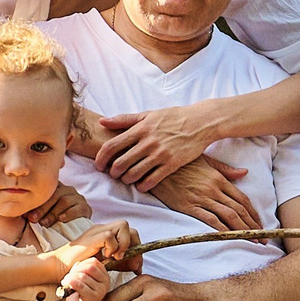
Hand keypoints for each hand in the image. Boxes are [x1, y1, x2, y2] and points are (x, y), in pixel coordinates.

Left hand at [31, 182, 91, 226]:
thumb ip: (35, 209)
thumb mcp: (44, 211)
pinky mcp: (85, 207)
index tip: (26, 214)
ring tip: (45, 223)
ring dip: (53, 213)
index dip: (36, 201)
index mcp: (56, 187)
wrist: (76, 228)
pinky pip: (77, 208)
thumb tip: (21, 212)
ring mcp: (78, 197)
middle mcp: (67, 189)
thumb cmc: (54, 219)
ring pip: (65, 201)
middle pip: (55, 195)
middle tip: (33, 219)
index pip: (46, 190)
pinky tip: (61, 220)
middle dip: (42, 208)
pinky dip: (69, 214)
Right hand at [52, 219, 137, 272]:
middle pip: (129, 227)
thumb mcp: (107, 265)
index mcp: (106, 234)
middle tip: (129, 261)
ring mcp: (97, 230)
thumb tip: (138, 266)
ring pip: (123, 225)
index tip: (136, 265)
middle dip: (134, 245)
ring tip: (115, 257)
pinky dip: (112, 247)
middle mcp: (103, 229)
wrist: (60, 267)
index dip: (137, 247)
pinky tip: (106, 257)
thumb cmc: (81, 267)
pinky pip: (110, 235)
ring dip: (124, 243)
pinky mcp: (92, 236)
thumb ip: (121, 263)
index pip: (130, 233)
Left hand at [59, 255, 110, 300]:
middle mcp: (105, 283)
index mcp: (104, 275)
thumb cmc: (79, 293)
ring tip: (65, 283)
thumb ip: (82, 268)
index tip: (74, 272)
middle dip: (75, 270)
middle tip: (67, 277)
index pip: (93, 262)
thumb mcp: (82, 277)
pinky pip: (80, 285)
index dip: (81, 264)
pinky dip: (70, 283)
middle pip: (89, 267)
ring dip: (70, 278)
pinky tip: (66, 286)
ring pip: (82, 276)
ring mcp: (100, 291)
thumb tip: (79, 263)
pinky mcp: (92, 298)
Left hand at [94, 104, 216, 188]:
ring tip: (126, 178)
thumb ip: (124, 119)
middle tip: (113, 174)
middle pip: (120, 163)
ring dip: (126, 180)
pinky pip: (151, 180)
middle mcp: (148, 142)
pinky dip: (142, 185)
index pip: (112, 146)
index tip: (99, 165)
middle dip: (112, 172)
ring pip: (134, 174)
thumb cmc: (172, 118)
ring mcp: (160, 154)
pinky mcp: (172, 164)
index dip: (101, 158)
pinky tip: (141, 184)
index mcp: (140, 128)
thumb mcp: (148, 114)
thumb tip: (102, 121)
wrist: (200, 123)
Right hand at [149, 156, 258, 232]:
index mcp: (219, 179)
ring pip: (228, 216)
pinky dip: (222, 230)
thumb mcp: (205, 160)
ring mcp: (201, 198)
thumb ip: (225, 169)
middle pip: (239, 210)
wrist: (157, 165)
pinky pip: (209, 220)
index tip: (260, 224)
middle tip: (262, 238)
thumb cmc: (181, 162)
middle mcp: (214, 189)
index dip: (254, 213)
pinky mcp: (188, 206)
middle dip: (252, 226)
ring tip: (252, 241)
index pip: (242, 199)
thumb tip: (245, 173)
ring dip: (242, 230)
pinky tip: (230, 238)